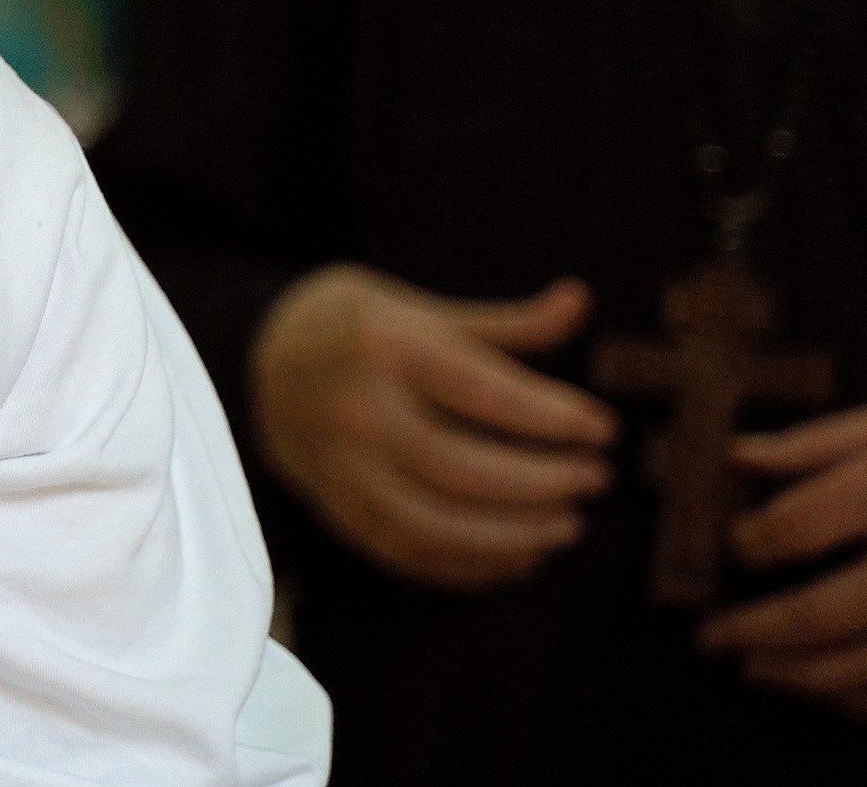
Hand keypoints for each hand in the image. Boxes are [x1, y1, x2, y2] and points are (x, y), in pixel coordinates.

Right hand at [251, 265, 618, 589]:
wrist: (262, 362)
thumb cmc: (360, 328)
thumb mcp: (422, 309)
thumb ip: (504, 322)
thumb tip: (581, 298)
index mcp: (385, 347)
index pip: (483, 391)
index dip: (552, 416)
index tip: (604, 429)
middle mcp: (359, 411)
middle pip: (463, 468)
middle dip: (542, 482)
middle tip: (595, 479)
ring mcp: (342, 467)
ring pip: (436, 524)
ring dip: (513, 535)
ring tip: (567, 526)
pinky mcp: (336, 508)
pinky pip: (407, 553)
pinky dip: (469, 567)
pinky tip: (519, 558)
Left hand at [700, 362, 866, 717]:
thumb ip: (816, 441)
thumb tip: (735, 455)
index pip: (799, 527)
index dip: (747, 541)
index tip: (731, 543)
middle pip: (826, 612)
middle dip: (755, 630)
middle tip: (711, 634)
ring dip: (801, 677)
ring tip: (755, 668)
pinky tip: (828, 690)